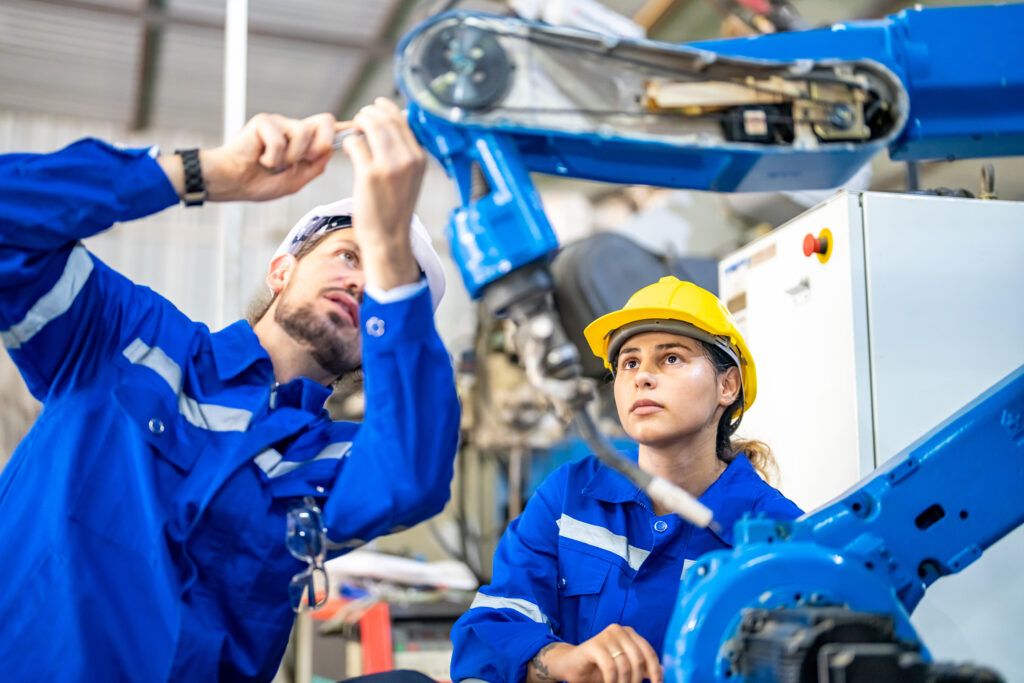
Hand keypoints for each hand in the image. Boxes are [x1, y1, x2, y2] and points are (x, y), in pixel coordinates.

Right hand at [175, 112, 341, 201]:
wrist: (233, 183)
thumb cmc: (260, 183)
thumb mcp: (296, 180)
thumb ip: (315, 166)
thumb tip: (331, 150)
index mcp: (304, 143)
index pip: (329, 131)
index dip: (346, 127)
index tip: (363, 123)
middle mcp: (295, 129)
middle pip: (325, 122)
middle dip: (321, 144)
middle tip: (302, 161)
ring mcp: (280, 123)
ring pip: (304, 134)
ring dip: (291, 158)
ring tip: (273, 165)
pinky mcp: (265, 121)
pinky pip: (281, 140)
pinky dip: (272, 158)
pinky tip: (260, 160)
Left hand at [340, 97, 424, 288]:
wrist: (389, 238)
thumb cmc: (394, 209)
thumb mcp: (410, 178)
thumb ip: (403, 153)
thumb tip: (389, 124)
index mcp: (420, 158)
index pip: (402, 119)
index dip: (385, 109)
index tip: (375, 109)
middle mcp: (408, 159)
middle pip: (385, 117)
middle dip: (369, 114)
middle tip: (359, 121)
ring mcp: (389, 166)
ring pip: (370, 124)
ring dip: (357, 124)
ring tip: (353, 133)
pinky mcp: (369, 174)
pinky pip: (355, 142)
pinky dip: (348, 142)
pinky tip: (348, 150)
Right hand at [528, 625, 663, 682]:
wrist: (570, 665)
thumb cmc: (599, 668)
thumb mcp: (624, 668)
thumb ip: (641, 667)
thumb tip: (662, 671)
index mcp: (629, 633)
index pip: (649, 651)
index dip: (655, 670)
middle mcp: (619, 630)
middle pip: (638, 658)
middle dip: (636, 679)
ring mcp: (605, 636)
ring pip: (624, 664)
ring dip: (624, 682)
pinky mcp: (593, 645)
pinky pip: (610, 667)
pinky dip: (612, 680)